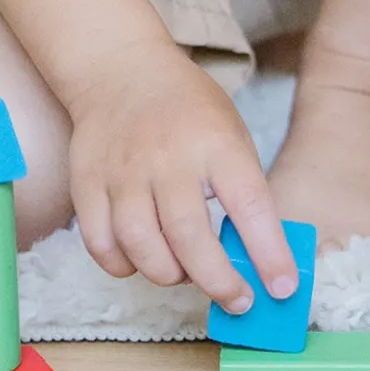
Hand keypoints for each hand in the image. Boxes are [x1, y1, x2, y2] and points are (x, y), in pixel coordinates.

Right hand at [61, 37, 293, 310]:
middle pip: (189, 238)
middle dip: (220, 283)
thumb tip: (256, 261)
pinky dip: (123, 265)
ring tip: (185, 274)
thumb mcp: (232, 137)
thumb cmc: (188, 112)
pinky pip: (101, 244)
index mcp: (216, 145)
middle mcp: (167, 159)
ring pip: (141, 246)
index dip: (268, 255)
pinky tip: (141, 260)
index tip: (282, 288)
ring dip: (169, 276)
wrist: (121, 70)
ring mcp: (122, 173)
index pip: (249, 208)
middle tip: (238, 300)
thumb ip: (242, 194)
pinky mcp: (87, 184)